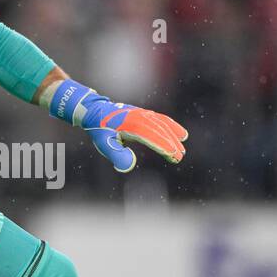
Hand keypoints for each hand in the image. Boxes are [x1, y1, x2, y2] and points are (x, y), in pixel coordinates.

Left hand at [45, 78, 187, 172]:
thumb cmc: (100, 129)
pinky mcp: (143, 114)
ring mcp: (142, 114)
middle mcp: (139, 117)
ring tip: (182, 146)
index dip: (163, 146)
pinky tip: (178, 133)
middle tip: (180, 156)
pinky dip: (170, 125)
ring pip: (162, 123)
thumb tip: (129, 165)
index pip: (152, 136)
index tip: (173, 156)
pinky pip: (160, 119)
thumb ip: (117, 155)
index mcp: (131, 124)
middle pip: (160, 130)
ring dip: (173, 135)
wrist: (94, 111)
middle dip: (171, 143)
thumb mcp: (105, 144)